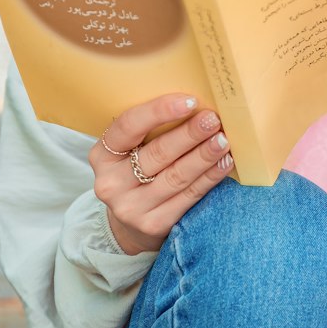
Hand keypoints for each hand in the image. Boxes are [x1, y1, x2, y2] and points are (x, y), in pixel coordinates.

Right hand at [89, 93, 233, 253]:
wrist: (130, 225)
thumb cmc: (136, 174)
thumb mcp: (129, 152)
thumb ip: (150, 131)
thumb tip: (194, 104)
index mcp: (102, 155)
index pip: (128, 126)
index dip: (159, 111)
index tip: (190, 101)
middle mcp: (111, 183)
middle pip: (157, 153)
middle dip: (189, 134)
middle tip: (213, 120)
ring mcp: (131, 207)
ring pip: (176, 176)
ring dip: (204, 156)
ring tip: (223, 140)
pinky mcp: (154, 225)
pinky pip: (188, 196)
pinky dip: (209, 178)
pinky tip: (224, 164)